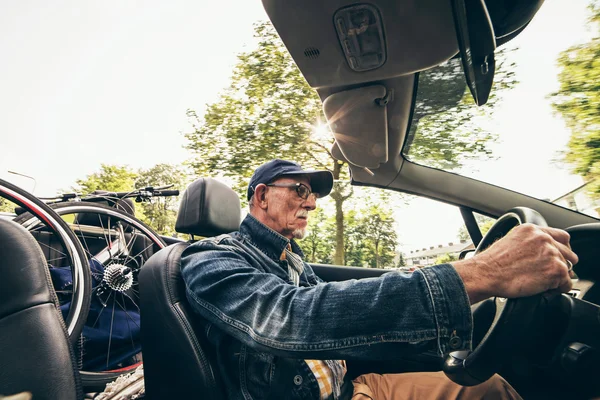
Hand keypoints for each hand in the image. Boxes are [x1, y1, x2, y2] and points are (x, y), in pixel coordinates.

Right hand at [453, 223, 577, 303]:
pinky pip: (567, 284)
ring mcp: (551, 253)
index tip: (559, 257)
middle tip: (548, 274)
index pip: (562, 236)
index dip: (562, 249)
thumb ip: (529, 242)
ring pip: (567, 269)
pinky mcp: (555, 270)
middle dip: (561, 264)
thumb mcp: (510, 241)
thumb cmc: (492, 263)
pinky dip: (558, 289)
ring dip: (557, 278)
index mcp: (532, 230)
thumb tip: (538, 253)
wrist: (486, 274)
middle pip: (568, 253)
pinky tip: (543, 289)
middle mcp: (544, 238)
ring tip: (540, 283)